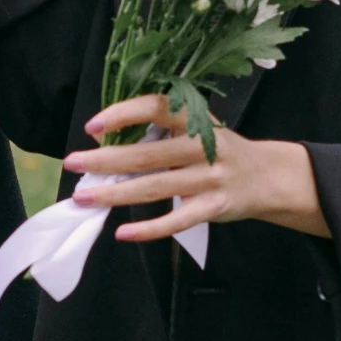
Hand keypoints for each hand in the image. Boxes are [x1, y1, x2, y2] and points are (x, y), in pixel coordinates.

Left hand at [62, 95, 329, 242]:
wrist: (267, 176)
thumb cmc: (218, 148)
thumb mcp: (197, 128)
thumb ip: (158, 131)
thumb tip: (105, 141)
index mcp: (195, 120)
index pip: (157, 108)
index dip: (124, 114)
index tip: (93, 125)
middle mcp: (202, 146)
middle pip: (147, 154)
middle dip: (105, 160)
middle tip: (73, 163)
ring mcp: (209, 178)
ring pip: (155, 187)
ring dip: (116, 194)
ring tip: (84, 197)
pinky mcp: (214, 207)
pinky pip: (177, 220)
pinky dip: (149, 229)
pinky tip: (123, 232)